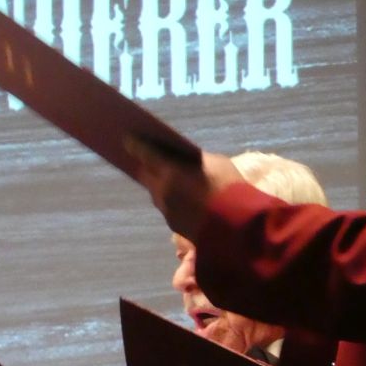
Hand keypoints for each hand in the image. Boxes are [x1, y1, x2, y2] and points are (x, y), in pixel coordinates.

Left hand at [127, 145, 244, 238]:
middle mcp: (162, 190)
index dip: (135, 144)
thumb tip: (186, 159)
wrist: (238, 227)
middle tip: (149, 160)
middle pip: (146, 175)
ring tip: (170, 181)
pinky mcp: (175, 226)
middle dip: (147, 167)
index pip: (145, 153)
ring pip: (157, 194)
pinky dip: (173, 202)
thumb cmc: (231, 189)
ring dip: (160, 186)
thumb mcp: (217, 164)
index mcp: (170, 170)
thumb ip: (196, 160)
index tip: (127, 138)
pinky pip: (169, 209)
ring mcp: (167, 210)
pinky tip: (184, 200)